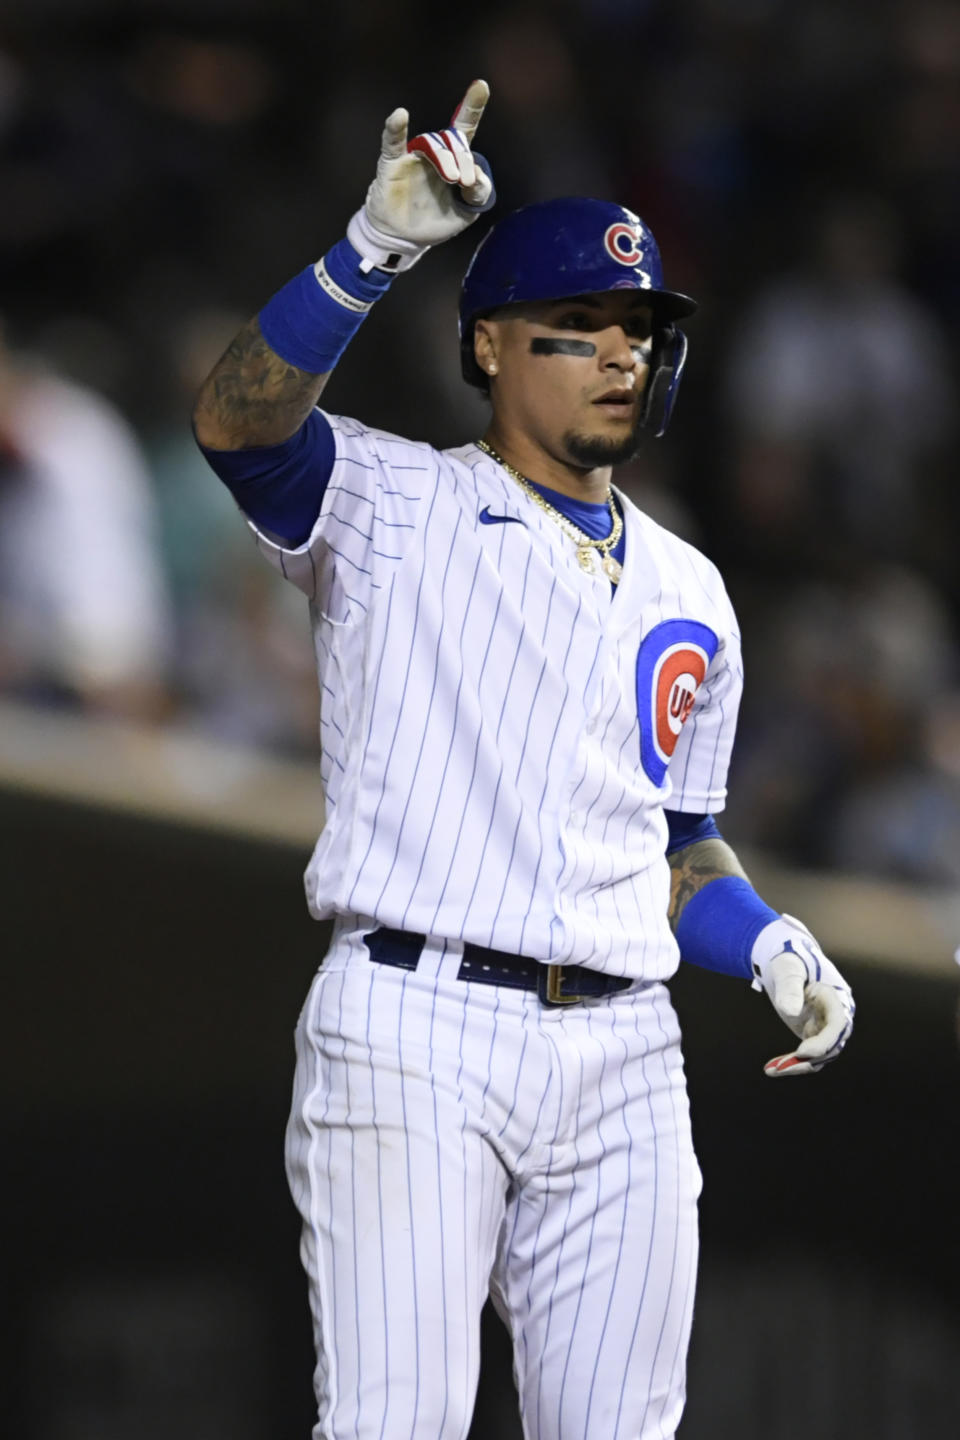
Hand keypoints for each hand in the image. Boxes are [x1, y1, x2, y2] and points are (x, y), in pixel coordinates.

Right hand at [347, 79, 494, 273]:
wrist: (403, 239)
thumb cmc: (435, 220)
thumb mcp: (465, 213)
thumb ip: (477, 194)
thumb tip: (475, 176)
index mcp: (454, 160)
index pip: (464, 129)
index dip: (472, 108)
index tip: (481, 87)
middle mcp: (435, 153)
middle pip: (452, 140)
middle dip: (463, 159)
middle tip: (464, 182)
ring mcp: (413, 157)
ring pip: (432, 144)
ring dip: (444, 158)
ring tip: (452, 178)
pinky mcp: (392, 165)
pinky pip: (392, 143)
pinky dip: (394, 129)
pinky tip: (399, 116)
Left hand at [751, 914, 854, 1076]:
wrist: (787, 964)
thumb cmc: (790, 961)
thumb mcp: (788, 969)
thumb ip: (790, 987)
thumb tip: (791, 1011)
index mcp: (835, 996)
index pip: (838, 1024)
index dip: (823, 1041)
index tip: (801, 1052)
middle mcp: (836, 1016)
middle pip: (831, 1046)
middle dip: (808, 1059)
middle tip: (781, 1067)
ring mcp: (826, 1028)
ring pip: (819, 1056)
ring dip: (796, 1065)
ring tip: (771, 1070)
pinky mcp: (814, 1036)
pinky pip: (807, 1056)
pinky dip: (791, 1063)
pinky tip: (769, 1068)